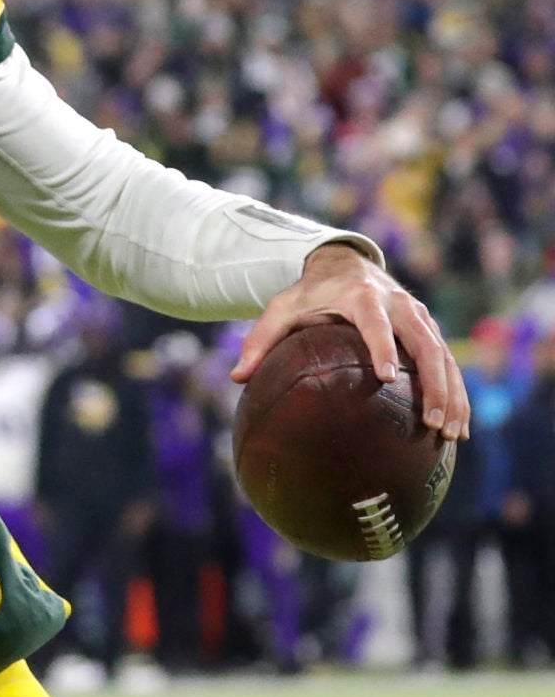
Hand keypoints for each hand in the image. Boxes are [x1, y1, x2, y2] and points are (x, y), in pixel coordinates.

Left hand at [231, 242, 469, 438]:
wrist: (346, 263)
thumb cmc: (309, 292)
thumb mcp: (281, 308)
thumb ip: (260, 339)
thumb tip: (237, 377)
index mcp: (361, 297)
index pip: (375, 323)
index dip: (382, 347)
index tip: (388, 377)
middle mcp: (398, 304)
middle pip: (424, 344)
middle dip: (432, 384)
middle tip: (431, 422)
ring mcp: (418, 316)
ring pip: (444, 356)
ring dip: (452, 394)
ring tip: (452, 434)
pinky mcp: (429, 328)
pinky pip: (449, 362)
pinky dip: (457, 392)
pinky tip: (459, 426)